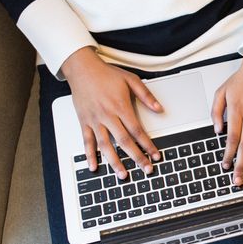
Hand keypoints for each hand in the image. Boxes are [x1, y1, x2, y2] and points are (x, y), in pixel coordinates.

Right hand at [61, 46, 162, 178]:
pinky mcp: (84, 121)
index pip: (137, 131)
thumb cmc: (106, 74)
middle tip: (146, 169)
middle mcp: (107, 115)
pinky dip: (90, 155)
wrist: (82, 68)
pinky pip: (86, 141)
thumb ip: (146, 96)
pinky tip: (94, 166)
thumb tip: (159, 109)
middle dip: (136, 157)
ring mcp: (94, 120)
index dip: (147, 145)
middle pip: (124, 141)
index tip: (155, 155)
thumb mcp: (131, 80)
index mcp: (120, 107)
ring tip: (123, 175)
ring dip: (114, 162)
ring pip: (105, 145)